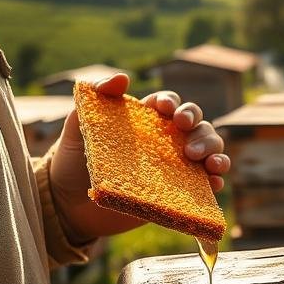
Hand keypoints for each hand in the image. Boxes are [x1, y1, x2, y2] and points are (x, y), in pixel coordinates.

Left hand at [49, 73, 230, 242]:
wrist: (68, 205)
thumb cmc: (73, 159)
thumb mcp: (78, 124)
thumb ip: (97, 95)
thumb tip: (122, 78)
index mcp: (147, 120)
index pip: (170, 103)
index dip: (173, 103)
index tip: (165, 111)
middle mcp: (166, 139)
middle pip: (197, 124)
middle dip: (198, 126)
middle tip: (186, 137)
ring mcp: (175, 165)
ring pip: (209, 148)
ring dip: (214, 149)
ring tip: (207, 161)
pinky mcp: (178, 191)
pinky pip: (206, 182)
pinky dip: (215, 179)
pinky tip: (213, 181)